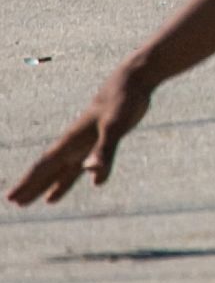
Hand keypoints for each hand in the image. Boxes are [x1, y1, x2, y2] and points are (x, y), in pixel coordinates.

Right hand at [12, 58, 151, 204]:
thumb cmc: (122, 100)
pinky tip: (93, 181)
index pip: (43, 167)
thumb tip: (91, 172)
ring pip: (68, 167)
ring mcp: (90, 140)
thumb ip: (103, 149)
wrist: (134, 80)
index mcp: (72, 140)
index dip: (28, 183)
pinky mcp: (104, 138)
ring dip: (56, 184)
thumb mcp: (115, 126)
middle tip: (16, 202)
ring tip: (46, 201)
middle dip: (32, 186)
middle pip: (49, 169)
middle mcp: (76, 142)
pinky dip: (88, 171)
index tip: (11, 198)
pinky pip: (90, 161)